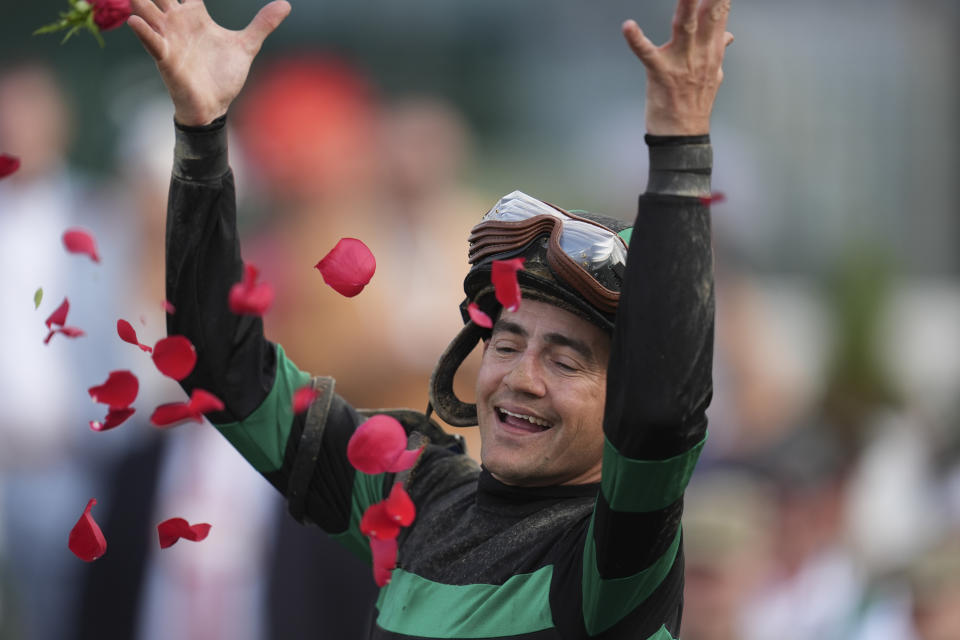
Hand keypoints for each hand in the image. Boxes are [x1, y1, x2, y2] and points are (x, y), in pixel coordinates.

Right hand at [128, 0, 290, 125]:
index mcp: (194, 15)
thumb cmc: (223, 75)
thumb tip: (286, 5)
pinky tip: (135, 21)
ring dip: (141, 1)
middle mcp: (177, 23)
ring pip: (148, 11)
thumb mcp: (246, 46)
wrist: (215, 106)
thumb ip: (262, 24)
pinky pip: (151, 42)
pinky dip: (143, 32)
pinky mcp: (166, 59)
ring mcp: (169, 39)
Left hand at [622, 0, 732, 134]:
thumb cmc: (695, 103)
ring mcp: (680, 64)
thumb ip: (718, 50)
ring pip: (684, 28)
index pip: (720, 16)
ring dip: (685, 6)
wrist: (683, 136)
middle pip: (708, 17)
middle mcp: (700, 54)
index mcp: (712, 52)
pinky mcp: (660, 74)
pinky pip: (646, 53)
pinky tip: (628, 26)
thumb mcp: (713, 75)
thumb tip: (729, 35)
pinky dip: (636, 40)